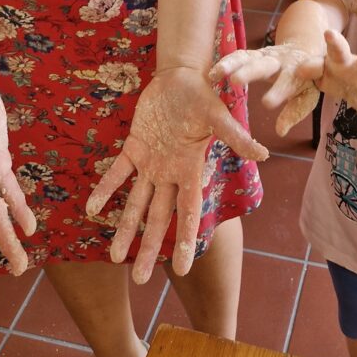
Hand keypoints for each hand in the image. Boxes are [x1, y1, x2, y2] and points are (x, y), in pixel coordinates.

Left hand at [85, 67, 267, 284]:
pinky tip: (92, 210)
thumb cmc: (204, 95)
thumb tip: (263, 154)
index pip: (188, 212)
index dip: (185, 240)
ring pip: (136, 202)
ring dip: (126, 229)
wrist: (181, 76)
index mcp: (191, 170)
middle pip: (158, 217)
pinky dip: (105, 189)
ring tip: (115, 257)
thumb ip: (236, 138)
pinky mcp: (134, 147)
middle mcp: (170, 173)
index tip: (182, 268)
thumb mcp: (219, 117)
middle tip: (140, 280)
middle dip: (149, 247)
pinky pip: (117, 173)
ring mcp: (151, 162)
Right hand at [211, 43, 323, 136]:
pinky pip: (238, 56)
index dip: (279, 92)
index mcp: (296, 73)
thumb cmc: (304, 81)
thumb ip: (294, 112)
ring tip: (217, 73)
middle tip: (236, 80)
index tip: (267, 103)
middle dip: (250, 72)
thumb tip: (280, 131)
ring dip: (232, 64)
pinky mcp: (252, 54)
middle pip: (264, 65)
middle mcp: (279, 62)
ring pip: (247, 58)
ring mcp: (264, 55)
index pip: (288, 82)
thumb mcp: (306, 97)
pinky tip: (213, 73)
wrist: (302, 52)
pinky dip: (226, 62)